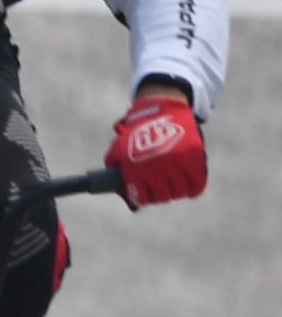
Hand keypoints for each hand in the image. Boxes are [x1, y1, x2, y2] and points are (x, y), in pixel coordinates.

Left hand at [108, 84, 205, 205]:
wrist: (161, 110)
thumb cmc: (137, 134)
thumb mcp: (120, 151)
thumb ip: (119, 178)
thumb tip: (133, 207)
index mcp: (134, 164)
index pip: (141, 196)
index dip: (143, 198)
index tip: (146, 194)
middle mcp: (155, 164)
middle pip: (162, 196)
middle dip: (160, 195)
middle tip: (161, 188)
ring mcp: (176, 160)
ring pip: (179, 192)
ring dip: (176, 191)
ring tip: (173, 183)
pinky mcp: (194, 156)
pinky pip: (197, 183)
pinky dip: (194, 188)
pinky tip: (190, 186)